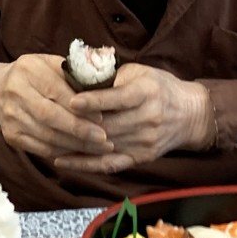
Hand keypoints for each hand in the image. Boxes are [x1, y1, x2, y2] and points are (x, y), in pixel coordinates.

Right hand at [0, 55, 113, 162]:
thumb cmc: (33, 75)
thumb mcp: (49, 63)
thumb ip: (73, 71)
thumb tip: (104, 84)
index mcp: (28, 69)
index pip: (55, 89)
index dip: (78, 105)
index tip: (101, 116)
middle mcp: (15, 92)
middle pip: (49, 115)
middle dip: (78, 129)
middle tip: (103, 138)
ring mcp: (11, 116)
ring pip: (46, 135)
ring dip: (74, 144)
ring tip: (98, 147)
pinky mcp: (11, 136)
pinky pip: (40, 147)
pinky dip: (62, 151)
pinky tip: (80, 151)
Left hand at [53, 63, 214, 172]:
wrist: (189, 114)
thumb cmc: (159, 87)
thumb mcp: (140, 72)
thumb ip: (112, 76)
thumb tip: (79, 75)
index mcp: (146, 93)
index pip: (117, 98)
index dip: (93, 101)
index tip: (71, 101)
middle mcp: (147, 119)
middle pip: (108, 125)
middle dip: (78, 124)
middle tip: (49, 120)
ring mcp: (144, 142)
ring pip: (104, 146)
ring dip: (75, 145)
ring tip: (47, 139)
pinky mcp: (140, 158)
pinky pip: (108, 165)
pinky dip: (84, 164)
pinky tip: (62, 160)